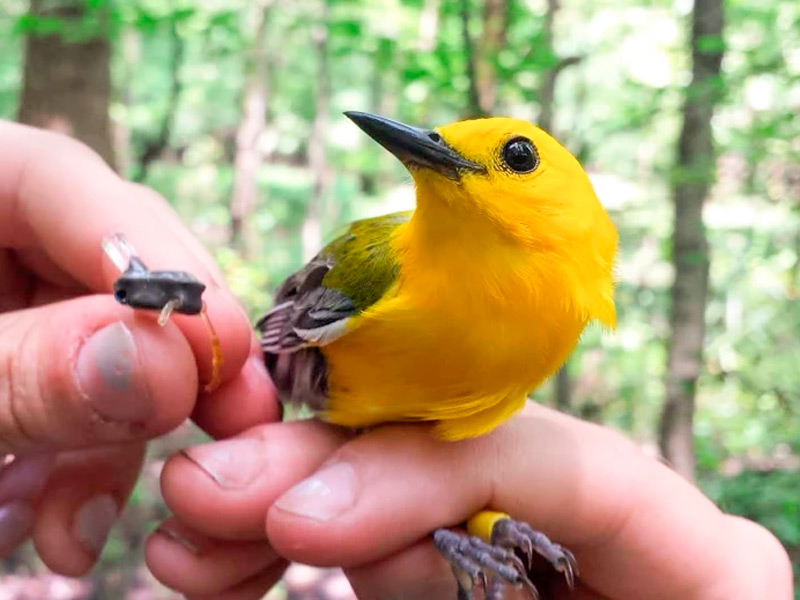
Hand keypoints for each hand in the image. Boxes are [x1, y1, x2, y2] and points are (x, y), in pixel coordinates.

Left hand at [0, 120, 279, 575]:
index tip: (222, 346)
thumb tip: (167, 355)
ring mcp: (24, 321)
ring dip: (127, 450)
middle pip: (117, 277)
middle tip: (240, 431)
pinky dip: (95, 480)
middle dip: (174, 367)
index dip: (158, 258)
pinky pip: (95, 416)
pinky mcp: (35, 389)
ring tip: (94, 525)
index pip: (67, 183)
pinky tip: (66, 533)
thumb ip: (25, 371)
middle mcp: (2, 255)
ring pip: (120, 361)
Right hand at [148, 404, 791, 599]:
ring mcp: (532, 550)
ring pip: (398, 494)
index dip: (425, 473)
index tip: (303, 524)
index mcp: (691, 563)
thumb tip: (366, 550)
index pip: (563, 467)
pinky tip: (229, 557)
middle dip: (328, 475)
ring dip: (288, 503)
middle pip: (462, 461)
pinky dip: (305, 547)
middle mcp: (607, 534)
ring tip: (195, 525)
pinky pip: (381, 547)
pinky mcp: (465, 579)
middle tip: (208, 490)